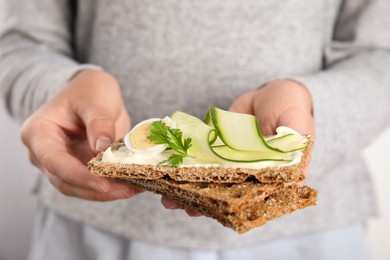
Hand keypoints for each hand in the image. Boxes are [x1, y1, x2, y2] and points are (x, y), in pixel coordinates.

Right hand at [21, 70, 141, 200]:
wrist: (92, 91)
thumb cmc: (88, 90)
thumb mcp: (95, 100)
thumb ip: (99, 122)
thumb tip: (101, 148)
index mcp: (39, 134)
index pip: (55, 162)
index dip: (79, 176)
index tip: (103, 184)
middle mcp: (45, 154)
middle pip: (66, 182)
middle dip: (97, 190)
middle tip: (127, 190)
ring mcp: (62, 164)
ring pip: (81, 188)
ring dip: (108, 192)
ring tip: (135, 188)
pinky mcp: (81, 168)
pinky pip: (95, 182)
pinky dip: (113, 185)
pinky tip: (134, 184)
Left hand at [162, 79, 313, 214]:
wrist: (269, 93)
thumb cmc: (290, 107)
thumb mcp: (296, 123)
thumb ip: (294, 146)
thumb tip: (295, 182)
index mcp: (271, 176)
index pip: (252, 197)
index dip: (235, 206)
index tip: (218, 213)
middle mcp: (249, 173)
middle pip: (226, 193)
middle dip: (206, 203)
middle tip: (187, 209)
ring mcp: (230, 162)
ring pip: (209, 181)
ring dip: (190, 190)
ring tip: (169, 199)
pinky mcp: (216, 150)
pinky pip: (200, 161)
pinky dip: (185, 168)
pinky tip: (169, 174)